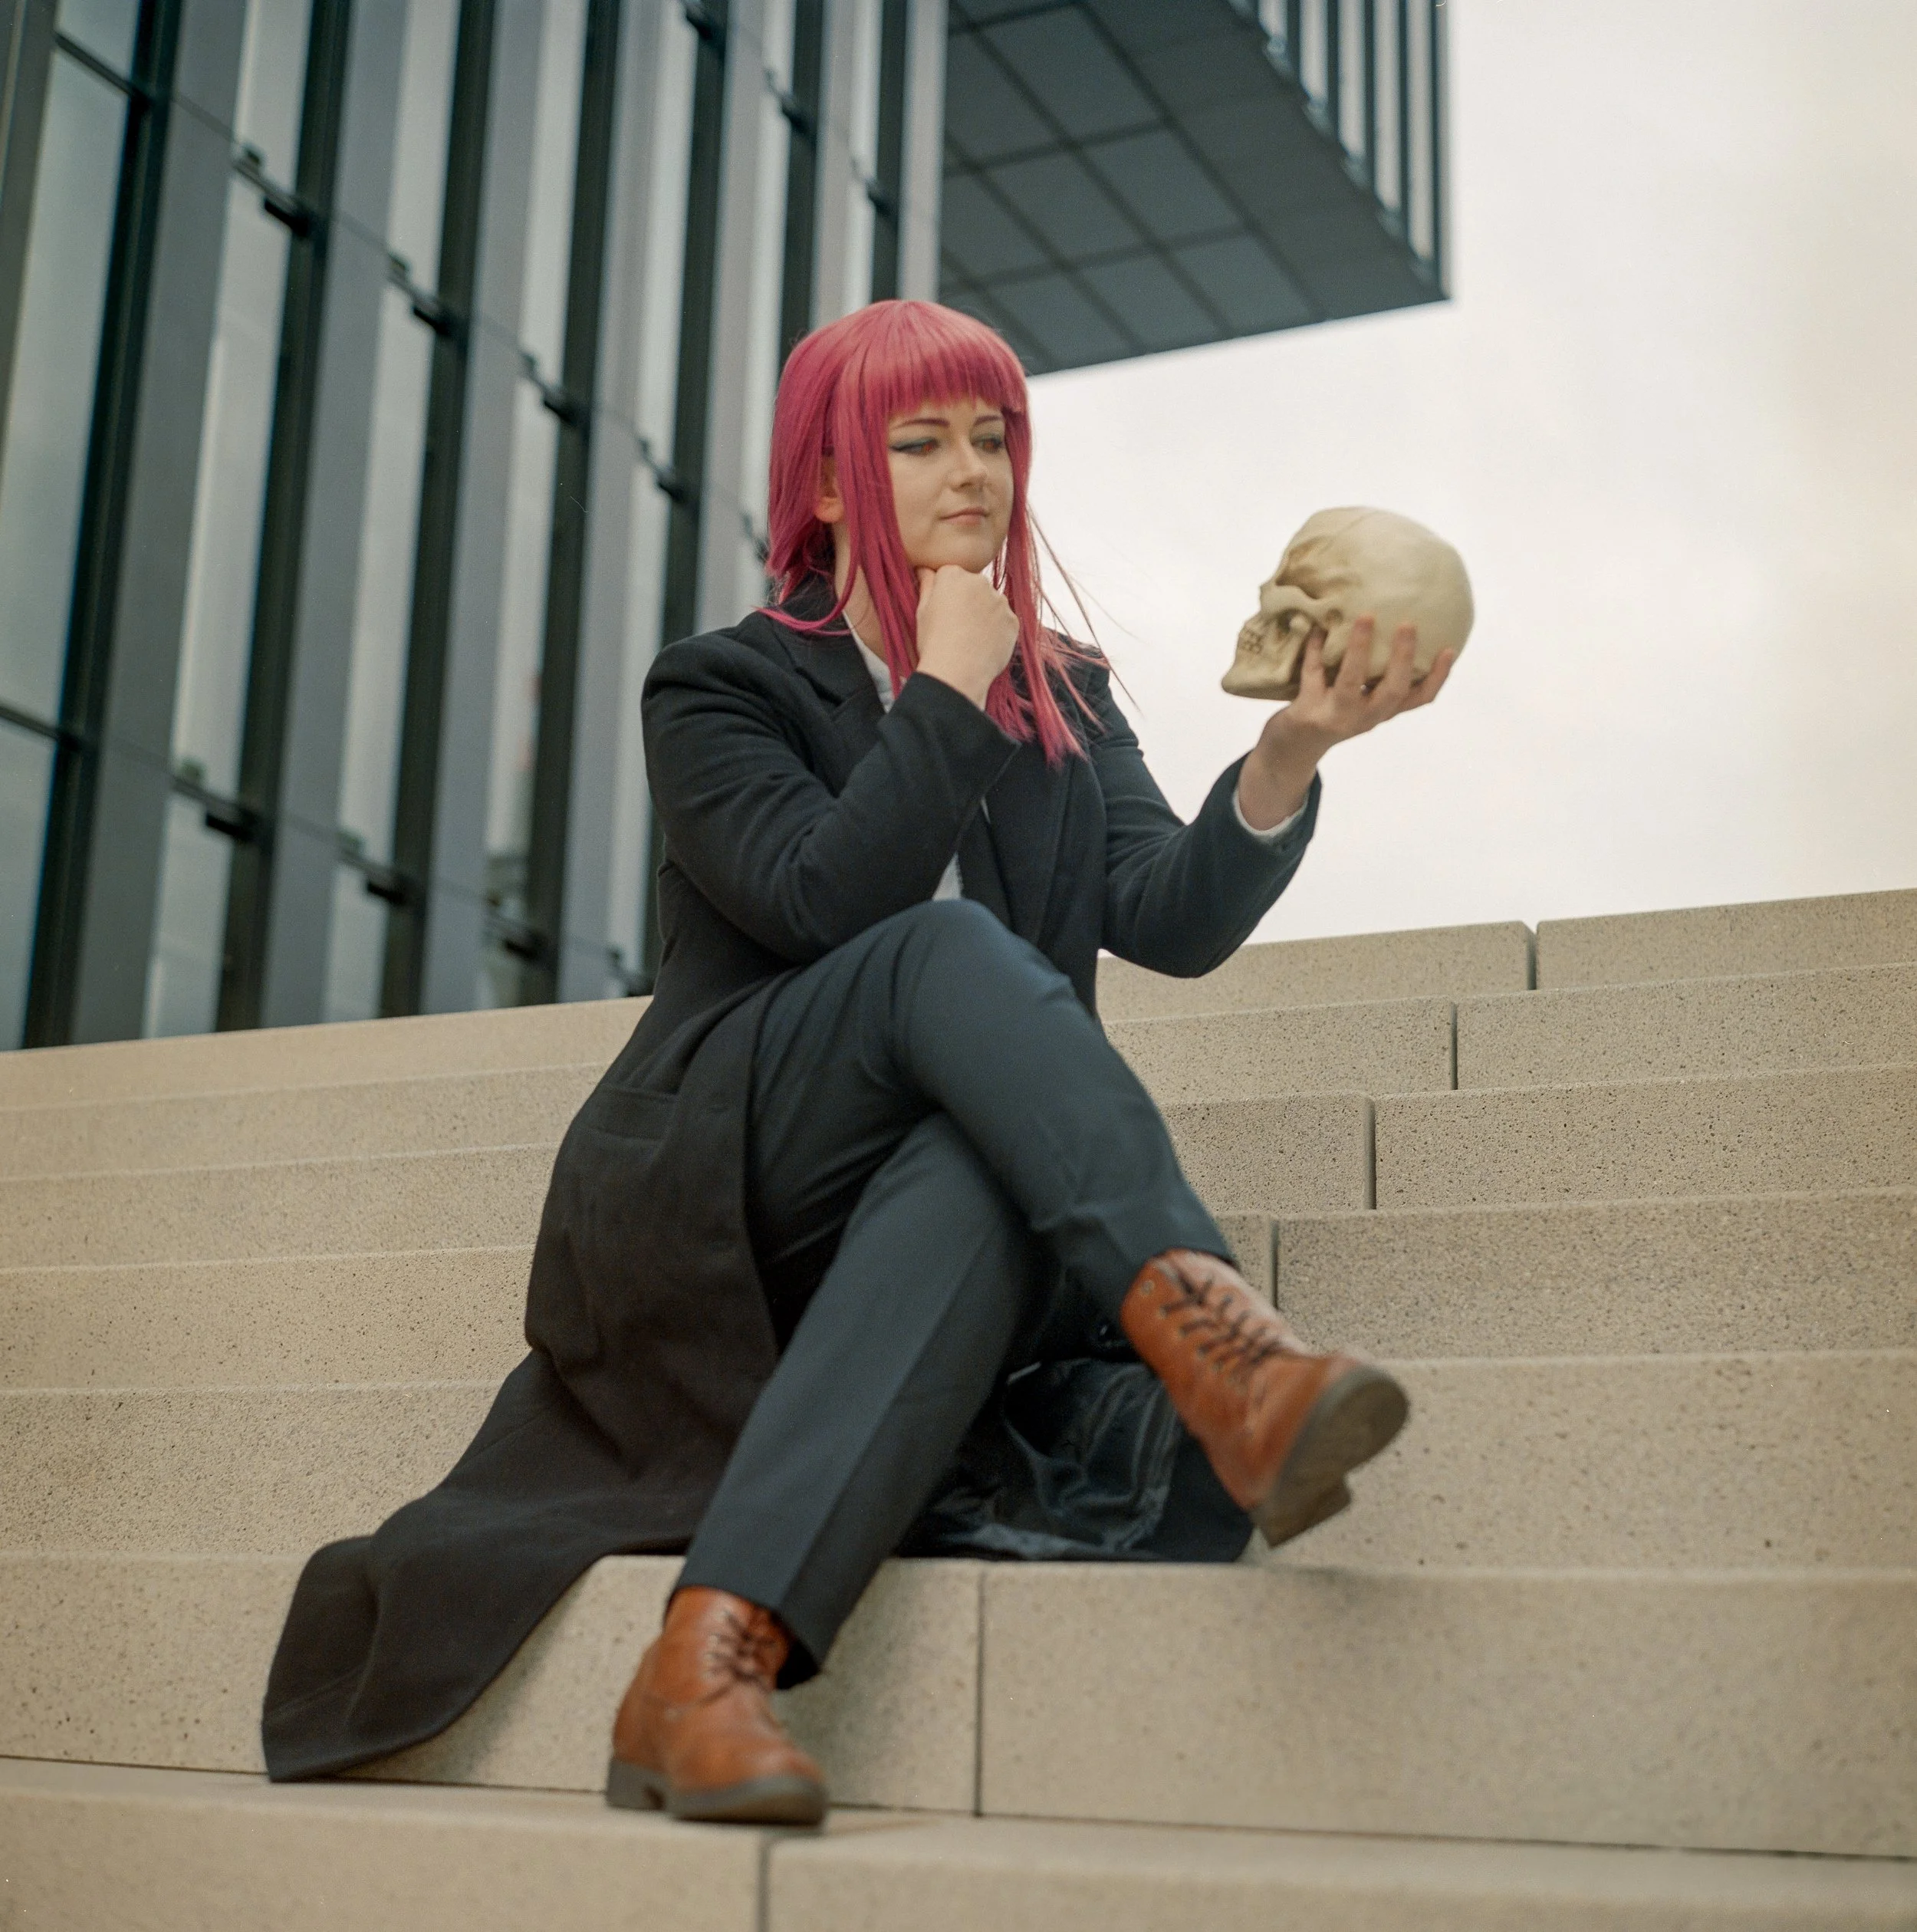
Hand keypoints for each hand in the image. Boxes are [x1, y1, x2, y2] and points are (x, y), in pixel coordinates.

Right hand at [912, 565, 1018, 708]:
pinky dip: (997, 631)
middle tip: (956, 627)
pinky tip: (983, 646)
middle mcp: (980, 581)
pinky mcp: (1013, 621)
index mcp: (954, 575)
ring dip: (984, 615)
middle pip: (974, 587)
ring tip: (970, 639)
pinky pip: (1004, 622)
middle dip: (967, 601)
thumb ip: (926, 585)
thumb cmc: (933, 642)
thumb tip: (924, 569)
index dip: (945, 594)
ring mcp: (1000, 601)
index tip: (942, 612)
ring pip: (991, 604)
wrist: (956, 673)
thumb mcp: (922, 611)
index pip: (950, 575)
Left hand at [1236, 617, 1456, 830]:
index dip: (1438, 677)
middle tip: (1408, 624)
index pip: (1419, 699)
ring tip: (1365, 618)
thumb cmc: (1332, 712)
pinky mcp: (1307, 713)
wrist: (1292, 748)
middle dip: (1402, 658)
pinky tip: (1317, 628)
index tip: (1450, 649)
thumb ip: (1374, 675)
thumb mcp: (1360, 698)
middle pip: (1392, 692)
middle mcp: (1364, 718)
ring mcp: (1336, 716)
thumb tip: (1389, 623)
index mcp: (1381, 712)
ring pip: (1351, 683)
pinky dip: (1314, 650)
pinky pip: (1312, 675)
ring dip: (1359, 650)